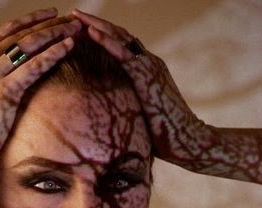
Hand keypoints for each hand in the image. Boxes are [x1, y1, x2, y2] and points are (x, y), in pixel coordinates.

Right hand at [0, 8, 80, 169]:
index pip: (7, 31)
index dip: (31, 20)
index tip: (50, 14)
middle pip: (21, 34)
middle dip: (49, 24)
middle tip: (72, 18)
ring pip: (30, 45)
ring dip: (56, 33)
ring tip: (76, 28)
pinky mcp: (3, 91)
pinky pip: (34, 67)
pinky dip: (53, 54)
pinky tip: (68, 46)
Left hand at [72, 9, 209, 165]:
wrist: (187, 139)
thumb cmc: (165, 134)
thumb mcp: (141, 114)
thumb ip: (128, 105)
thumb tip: (109, 114)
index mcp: (147, 70)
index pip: (122, 45)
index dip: (103, 35)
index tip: (82, 28)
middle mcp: (150, 63)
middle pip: (120, 36)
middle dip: (96, 23)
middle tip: (74, 14)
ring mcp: (150, 67)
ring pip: (121, 39)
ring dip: (97, 26)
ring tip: (77, 16)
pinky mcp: (148, 77)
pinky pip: (124, 55)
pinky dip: (108, 42)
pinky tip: (92, 33)